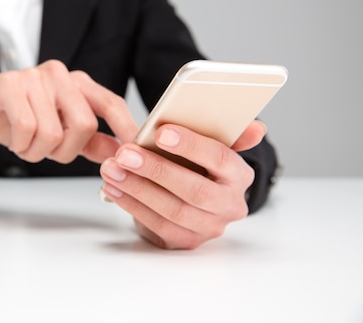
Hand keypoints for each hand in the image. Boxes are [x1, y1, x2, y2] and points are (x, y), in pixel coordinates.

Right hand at [0, 60, 137, 163]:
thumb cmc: (15, 120)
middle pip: (84, 124)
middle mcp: (59, 74)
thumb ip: (90, 142)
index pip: (111, 103)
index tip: (135, 153)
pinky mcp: (8, 84)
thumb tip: (120, 153)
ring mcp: (33, 76)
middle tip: (47, 153)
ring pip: (52, 133)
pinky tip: (13, 140)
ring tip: (25, 145)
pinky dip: (20, 145)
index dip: (126, 127)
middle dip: (66, 152)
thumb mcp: (58, 133)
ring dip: (37, 153)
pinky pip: (26, 128)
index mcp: (77, 82)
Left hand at [99, 120, 266, 248]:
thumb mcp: (206, 145)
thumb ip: (224, 133)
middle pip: (194, 189)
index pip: (220, 158)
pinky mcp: (186, 241)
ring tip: (112, 168)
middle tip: (125, 153)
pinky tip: (113, 188)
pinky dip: (132, 204)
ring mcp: (209, 227)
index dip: (191, 145)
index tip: (161, 132)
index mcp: (239, 175)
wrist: (185, 198)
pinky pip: (157, 224)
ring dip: (136, 187)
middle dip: (155, 170)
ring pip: (172, 209)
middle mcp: (230, 205)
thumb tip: (257, 128)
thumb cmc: (194, 165)